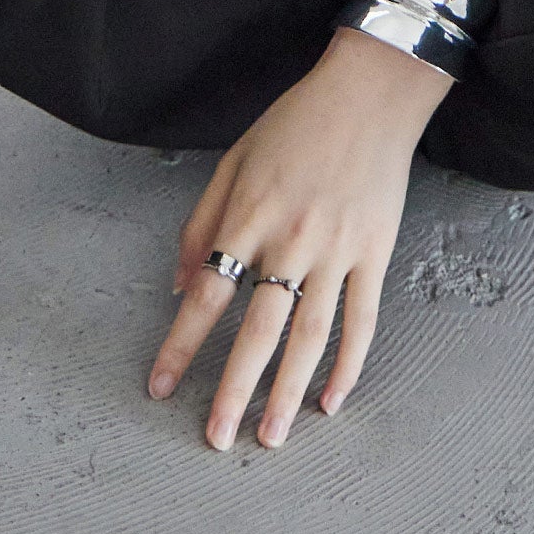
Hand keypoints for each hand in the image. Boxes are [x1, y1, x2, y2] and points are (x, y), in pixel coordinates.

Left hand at [146, 27, 452, 449]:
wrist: (370, 93)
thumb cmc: (297, 121)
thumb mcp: (234, 158)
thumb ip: (201, 221)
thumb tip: (176, 285)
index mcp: (250, 214)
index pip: (207, 294)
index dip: (180, 345)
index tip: (159, 386)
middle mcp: (292, 239)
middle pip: (258, 331)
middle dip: (234, 391)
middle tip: (216, 439)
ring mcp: (338, 250)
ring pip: (311, 338)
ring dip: (288, 392)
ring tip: (271, 437)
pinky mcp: (374, 253)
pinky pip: (362, 321)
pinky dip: (348, 365)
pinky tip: (330, 400)